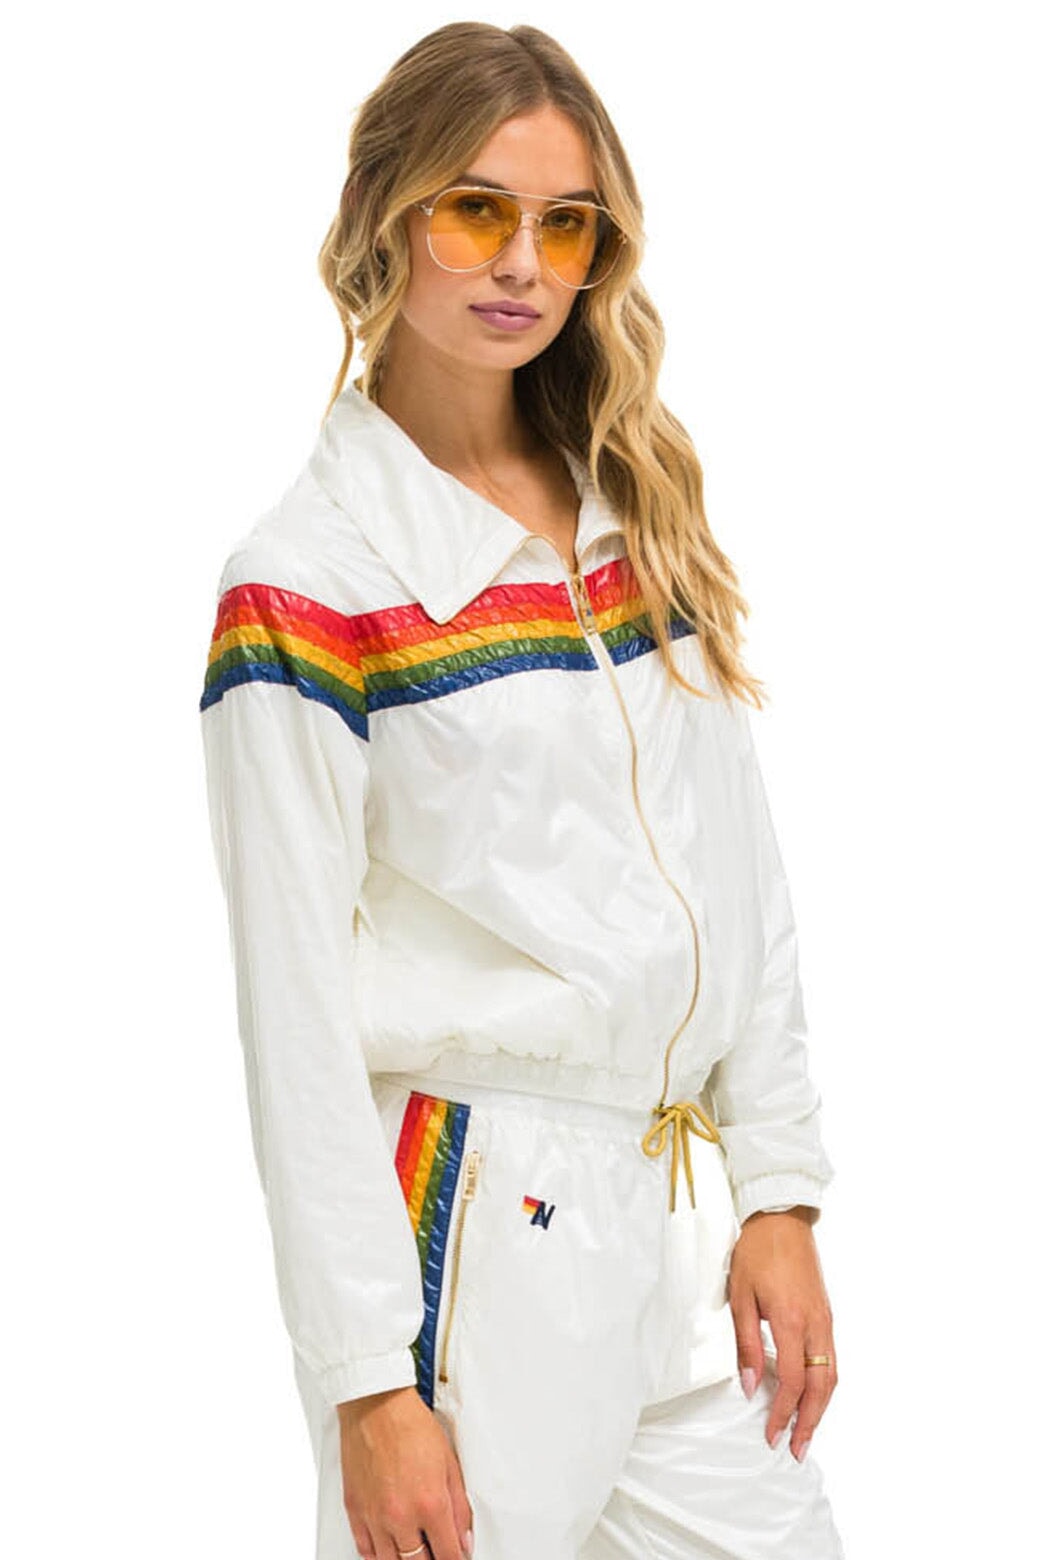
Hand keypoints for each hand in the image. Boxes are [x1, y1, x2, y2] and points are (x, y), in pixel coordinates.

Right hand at [337, 1385, 473, 1559]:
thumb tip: (463, 1536)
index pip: (448, 1555)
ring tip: (415, 1551)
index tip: (457, 1558)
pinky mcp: (355, 1510)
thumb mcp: (450, 1463)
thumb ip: (460, 1506)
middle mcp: (401, 1516)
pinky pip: (365, 1550)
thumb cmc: (410, 1424)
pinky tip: (388, 1549)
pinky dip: (378, 1555)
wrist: (376, 1405)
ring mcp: (375, 1516)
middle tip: (436, 1552)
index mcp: (430, 1504)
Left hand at [727, 1206, 837, 1461]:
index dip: (782, 1413)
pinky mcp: (827, 1314)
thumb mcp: (741, 1296)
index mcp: (792, 1320)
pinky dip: (824, 1385)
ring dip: (821, 1408)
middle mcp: (816, 1324)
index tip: (771, 1435)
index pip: (793, 1381)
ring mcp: (826, 1320)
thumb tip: (752, 1386)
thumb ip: (747, 1344)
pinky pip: (830, 1359)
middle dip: (810, 1423)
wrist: (781, 1218)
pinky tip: (811, 1397)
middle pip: (821, 1387)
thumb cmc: (756, 1251)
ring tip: (806, 1433)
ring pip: (831, 1375)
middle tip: (796, 1450)